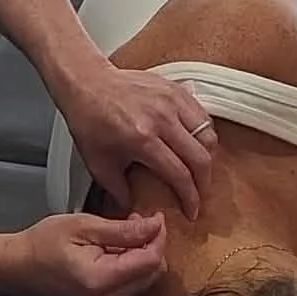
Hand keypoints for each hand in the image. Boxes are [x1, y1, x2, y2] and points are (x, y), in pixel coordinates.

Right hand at [5, 211, 167, 295]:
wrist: (13, 267)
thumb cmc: (39, 245)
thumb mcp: (82, 226)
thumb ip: (122, 230)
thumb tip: (153, 226)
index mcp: (100, 281)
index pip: (150, 262)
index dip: (158, 237)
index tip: (156, 218)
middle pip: (151, 274)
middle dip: (152, 245)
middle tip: (139, 221)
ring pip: (142, 280)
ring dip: (141, 254)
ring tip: (123, 232)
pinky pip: (128, 285)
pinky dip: (129, 265)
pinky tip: (115, 248)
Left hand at [57, 64, 216, 219]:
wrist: (88, 84)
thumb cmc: (90, 121)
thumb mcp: (98, 163)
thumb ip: (118, 191)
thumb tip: (133, 208)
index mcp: (142, 139)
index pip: (180, 174)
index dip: (190, 198)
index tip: (191, 211)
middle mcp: (162, 119)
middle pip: (201, 157)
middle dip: (204, 183)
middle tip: (199, 194)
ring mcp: (171, 101)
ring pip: (208, 134)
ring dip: (208, 156)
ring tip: (199, 169)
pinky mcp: (175, 89)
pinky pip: (202, 114)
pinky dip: (204, 132)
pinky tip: (195, 143)